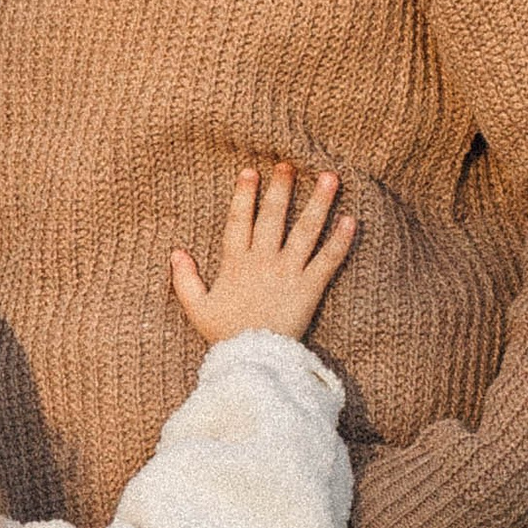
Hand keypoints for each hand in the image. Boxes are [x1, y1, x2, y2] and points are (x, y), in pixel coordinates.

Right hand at [171, 161, 357, 350]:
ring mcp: (288, 274)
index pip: (239, 221)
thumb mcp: (197, 309)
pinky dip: (340, 241)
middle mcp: (263, 262)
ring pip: (305, 231)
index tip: (250, 172)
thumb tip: (176, 252)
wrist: (252, 362)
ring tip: (330, 177)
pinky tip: (351, 219)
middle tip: (289, 165)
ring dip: (319, 202)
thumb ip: (186, 279)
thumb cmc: (225, 336)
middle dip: (282, 188)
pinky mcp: (309, 289)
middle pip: (274, 217)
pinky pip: (328, 260)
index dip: (244, 195)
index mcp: (235, 264)